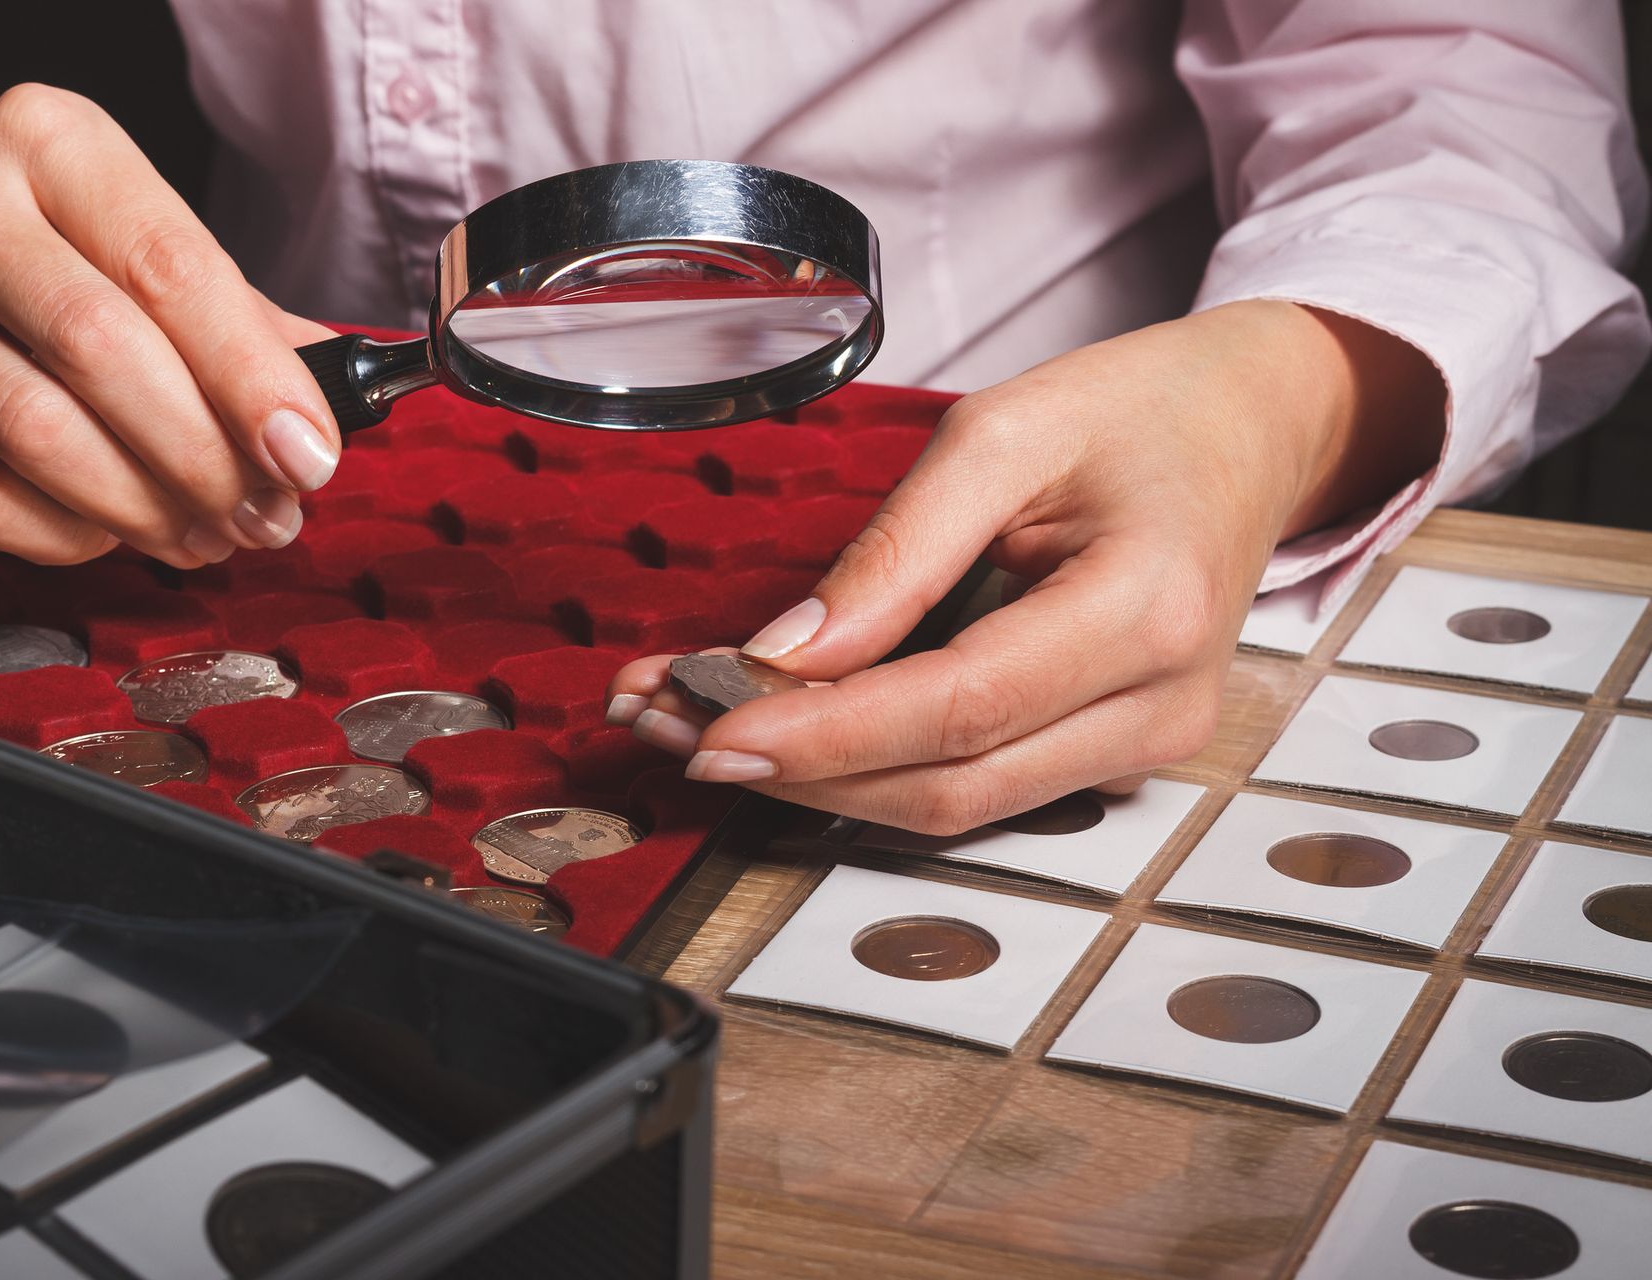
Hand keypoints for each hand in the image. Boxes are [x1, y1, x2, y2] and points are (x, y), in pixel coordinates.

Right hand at [0, 84, 340, 567]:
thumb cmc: (56, 272)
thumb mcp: (152, 255)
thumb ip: (247, 328)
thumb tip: (332, 410)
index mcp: (50, 145)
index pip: (169, 267)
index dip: (253, 379)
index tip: (309, 454)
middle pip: (100, 351)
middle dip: (204, 457)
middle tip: (265, 515)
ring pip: (35, 434)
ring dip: (145, 509)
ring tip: (208, 535)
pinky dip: (67, 535)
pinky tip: (116, 533)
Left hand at [605, 300, 1444, 832]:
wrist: (1250, 429)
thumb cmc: (1141, 411)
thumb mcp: (1005, 432)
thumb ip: (896, 550)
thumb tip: (785, 653)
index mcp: (1150, 610)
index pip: (960, 708)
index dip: (825, 732)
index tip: (708, 724)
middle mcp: (1160, 707)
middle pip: (945, 787)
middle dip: (793, 769)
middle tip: (665, 723)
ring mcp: (1145, 747)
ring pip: (951, 809)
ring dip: (815, 780)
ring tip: (694, 722)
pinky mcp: (1112, 757)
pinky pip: (974, 789)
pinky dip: (869, 768)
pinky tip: (785, 729)